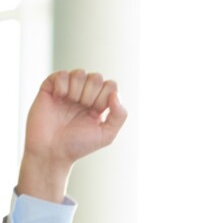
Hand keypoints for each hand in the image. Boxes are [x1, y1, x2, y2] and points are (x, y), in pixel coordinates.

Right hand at [19, 70, 126, 201]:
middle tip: (83, 108)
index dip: (105, 96)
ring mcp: (67, 90)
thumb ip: (119, 115)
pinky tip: (58, 98)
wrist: (51, 149)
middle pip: (96, 77)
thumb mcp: (107, 135)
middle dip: (92, 94)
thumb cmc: (78, 145)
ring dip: (77, 90)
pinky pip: (61, 74)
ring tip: (70, 103)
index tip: (96, 112)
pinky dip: (62, 86)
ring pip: (80, 73)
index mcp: (99, 104)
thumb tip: (115, 94)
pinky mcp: (50, 87)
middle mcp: (84, 95)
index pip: (110, 85)